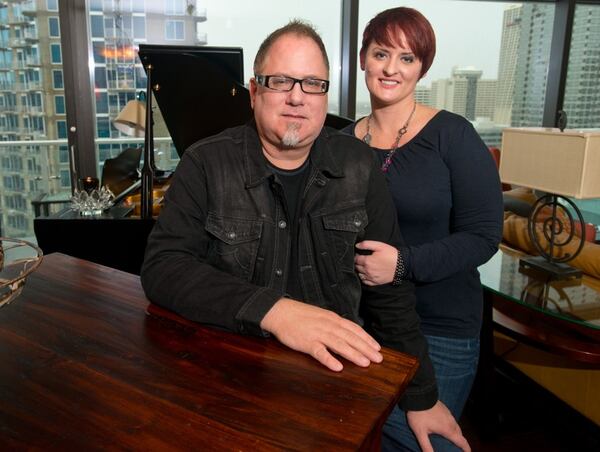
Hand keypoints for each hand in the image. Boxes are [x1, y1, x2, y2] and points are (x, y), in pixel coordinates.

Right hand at [260, 298, 382, 371]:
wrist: (279, 312)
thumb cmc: (299, 315)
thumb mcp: (321, 315)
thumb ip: (334, 324)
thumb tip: (347, 333)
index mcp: (332, 318)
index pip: (354, 329)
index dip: (366, 338)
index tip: (377, 348)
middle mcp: (328, 325)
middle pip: (350, 338)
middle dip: (366, 348)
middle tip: (378, 359)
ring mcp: (317, 334)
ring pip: (339, 344)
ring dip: (353, 354)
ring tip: (365, 363)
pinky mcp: (306, 342)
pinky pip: (319, 352)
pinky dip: (329, 359)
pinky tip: (338, 367)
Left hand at [354, 240, 396, 285]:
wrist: (402, 265)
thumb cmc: (391, 254)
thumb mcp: (379, 245)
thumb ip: (366, 244)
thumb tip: (357, 245)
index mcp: (367, 261)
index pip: (356, 259)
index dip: (356, 256)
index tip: (359, 254)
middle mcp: (367, 271)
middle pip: (357, 267)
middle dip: (358, 263)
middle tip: (362, 259)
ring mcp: (371, 277)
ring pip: (360, 274)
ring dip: (360, 270)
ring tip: (364, 266)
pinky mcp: (375, 282)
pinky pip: (365, 281)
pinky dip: (364, 278)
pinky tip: (367, 274)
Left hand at [407, 400, 470, 451]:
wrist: (419, 395)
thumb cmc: (419, 415)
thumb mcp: (420, 433)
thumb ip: (426, 446)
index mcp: (448, 430)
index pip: (462, 442)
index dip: (467, 449)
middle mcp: (451, 422)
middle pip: (460, 435)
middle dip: (460, 442)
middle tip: (457, 448)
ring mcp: (449, 414)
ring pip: (456, 427)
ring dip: (456, 434)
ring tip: (451, 439)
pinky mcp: (445, 409)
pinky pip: (452, 421)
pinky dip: (452, 427)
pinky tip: (445, 427)